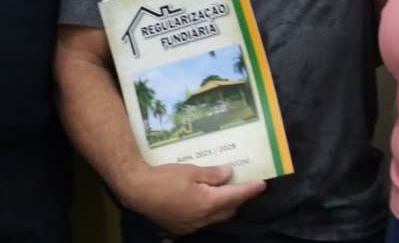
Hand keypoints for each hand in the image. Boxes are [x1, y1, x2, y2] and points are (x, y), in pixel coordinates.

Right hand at [121, 163, 265, 234]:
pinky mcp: (182, 228)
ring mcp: (192, 226)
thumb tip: (229, 174)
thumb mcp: (190, 171)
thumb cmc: (164, 177)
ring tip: (223, 192)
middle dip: (237, 199)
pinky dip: (209, 212)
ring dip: (223, 207)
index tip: (262, 184)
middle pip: (229, 210)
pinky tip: (203, 201)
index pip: (235, 197)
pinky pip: (203, 221)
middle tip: (241, 185)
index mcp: (207, 203)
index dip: (250, 190)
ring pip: (216, 218)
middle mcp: (203, 218)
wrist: (137, 190)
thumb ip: (212, 174)